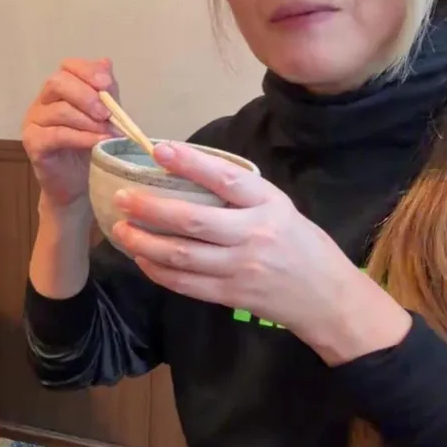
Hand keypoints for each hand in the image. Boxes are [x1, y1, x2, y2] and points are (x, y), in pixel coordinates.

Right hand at [22, 58, 118, 210]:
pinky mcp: (32, 143)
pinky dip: (81, 137)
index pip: (67, 67)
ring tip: (108, 132)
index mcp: (58, 90)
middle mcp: (42, 102)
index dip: (87, 71)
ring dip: (88, 120)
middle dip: (86, 95)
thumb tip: (105, 63)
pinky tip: (98, 142)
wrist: (77, 185)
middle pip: (58, 83)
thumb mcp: (103, 117)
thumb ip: (105, 92)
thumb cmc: (89, 148)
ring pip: (60, 110)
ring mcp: (33, 122)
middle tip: (107, 113)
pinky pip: (56, 134)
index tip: (107, 84)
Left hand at [109, 141, 407, 353]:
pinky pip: (184, 283)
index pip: (226, 179)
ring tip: (120, 230)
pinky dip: (158, 270)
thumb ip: (241, 194)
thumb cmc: (299, 243)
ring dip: (144, 243)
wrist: (325, 297)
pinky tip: (141, 258)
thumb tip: (188, 173)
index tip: (160, 149)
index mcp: (269, 204)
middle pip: (193, 221)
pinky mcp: (229, 295)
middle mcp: (253, 235)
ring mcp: (240, 268)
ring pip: (181, 255)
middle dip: (150, 209)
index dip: (191, 163)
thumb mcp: (279, 207)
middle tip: (122, 198)